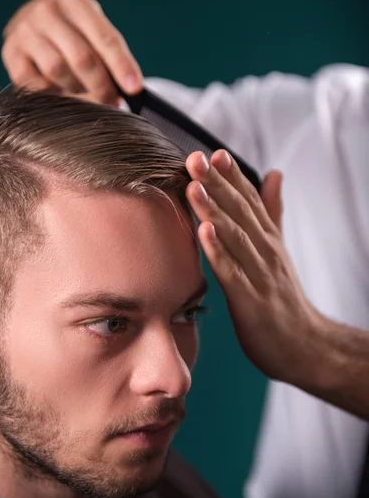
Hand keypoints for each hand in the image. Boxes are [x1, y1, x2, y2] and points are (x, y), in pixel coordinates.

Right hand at [2, 0, 142, 104]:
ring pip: (58, 71)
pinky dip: (52, 92)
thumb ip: (111, 56)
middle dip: (102, 85)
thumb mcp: (95, 33)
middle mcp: (47, 11)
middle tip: (113, 101)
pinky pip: (36, 84)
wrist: (33, 24)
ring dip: (76, 88)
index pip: (105, 38)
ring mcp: (25, 31)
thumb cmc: (75, 34)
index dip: (121, 66)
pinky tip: (59, 90)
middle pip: (82, 58)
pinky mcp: (10, 52)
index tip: (134, 89)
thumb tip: (130, 88)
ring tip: (84, 91)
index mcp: (76, 2)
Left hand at [185, 150, 321, 384]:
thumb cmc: (283, 296)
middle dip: (217, 183)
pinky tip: (204, 232)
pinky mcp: (251, 299)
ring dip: (213, 209)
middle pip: (239, 210)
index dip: (232, 175)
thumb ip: (271, 211)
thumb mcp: (278, 248)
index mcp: (267, 237)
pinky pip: (232, 272)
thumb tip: (273, 173)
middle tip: (195, 159)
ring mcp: (259, 273)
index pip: (249, 199)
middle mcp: (265, 249)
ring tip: (194, 186)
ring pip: (234, 236)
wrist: (305, 345)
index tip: (212, 152)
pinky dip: (218, 252)